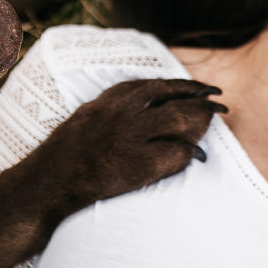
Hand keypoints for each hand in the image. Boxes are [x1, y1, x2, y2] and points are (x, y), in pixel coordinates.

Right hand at [33, 78, 225, 204]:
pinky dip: (191, 154)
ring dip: (202, 122)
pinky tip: (198, 158)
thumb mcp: (87, 117)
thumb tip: (144, 105)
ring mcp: (131, 137)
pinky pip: (176, 154)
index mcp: (109, 100)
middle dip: (201, 98)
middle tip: (220, 104)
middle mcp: (123, 113)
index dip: (184, 85)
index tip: (202, 87)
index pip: (156, 84)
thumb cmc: (64, 155)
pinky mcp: (137, 164)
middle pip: (174, 98)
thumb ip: (114, 107)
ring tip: (215, 125)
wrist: (46, 184)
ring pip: (180, 120)